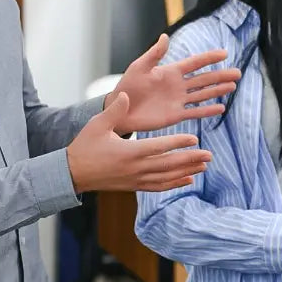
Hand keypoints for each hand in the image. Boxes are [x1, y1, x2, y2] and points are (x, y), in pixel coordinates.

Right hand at [67, 93, 212, 192]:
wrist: (73, 174)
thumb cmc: (84, 146)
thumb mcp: (97, 125)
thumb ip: (114, 111)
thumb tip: (126, 95)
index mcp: (129, 152)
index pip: (159, 147)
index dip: (178, 143)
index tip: (195, 138)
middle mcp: (136, 168)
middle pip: (169, 165)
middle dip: (190, 160)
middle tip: (209, 155)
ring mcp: (136, 180)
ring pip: (167, 177)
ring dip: (187, 171)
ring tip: (204, 166)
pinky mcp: (134, 186)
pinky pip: (159, 186)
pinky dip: (174, 183)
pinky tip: (187, 180)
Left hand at [106, 34, 241, 133]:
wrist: (120, 110)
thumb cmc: (127, 87)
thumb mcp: (139, 67)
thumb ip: (154, 54)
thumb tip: (165, 36)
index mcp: (170, 72)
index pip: (194, 63)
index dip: (209, 58)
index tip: (224, 53)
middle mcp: (178, 85)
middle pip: (204, 79)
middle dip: (221, 76)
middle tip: (238, 73)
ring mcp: (178, 101)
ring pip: (203, 94)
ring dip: (218, 91)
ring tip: (232, 87)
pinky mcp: (176, 115)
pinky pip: (195, 112)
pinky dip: (207, 110)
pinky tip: (220, 107)